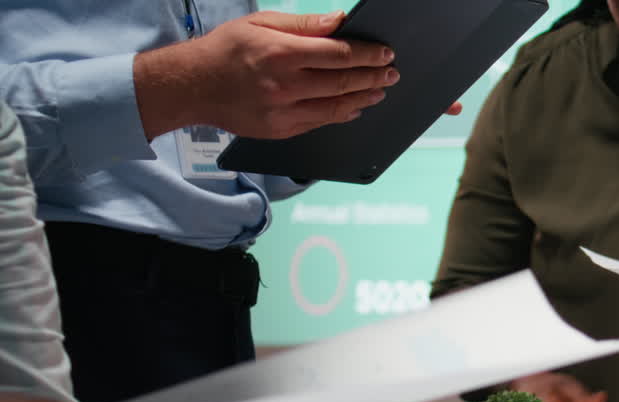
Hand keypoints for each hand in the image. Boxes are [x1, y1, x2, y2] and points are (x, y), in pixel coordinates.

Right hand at [136, 11, 461, 140]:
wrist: (193, 87)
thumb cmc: (226, 50)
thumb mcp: (261, 23)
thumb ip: (304, 25)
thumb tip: (340, 21)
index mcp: (281, 54)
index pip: (338, 54)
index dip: (367, 54)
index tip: (385, 53)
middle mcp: (285, 85)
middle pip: (343, 82)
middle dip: (373, 77)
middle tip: (391, 73)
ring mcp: (284, 112)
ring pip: (337, 107)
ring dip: (364, 99)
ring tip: (379, 90)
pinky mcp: (281, 130)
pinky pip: (321, 122)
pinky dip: (342, 115)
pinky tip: (354, 108)